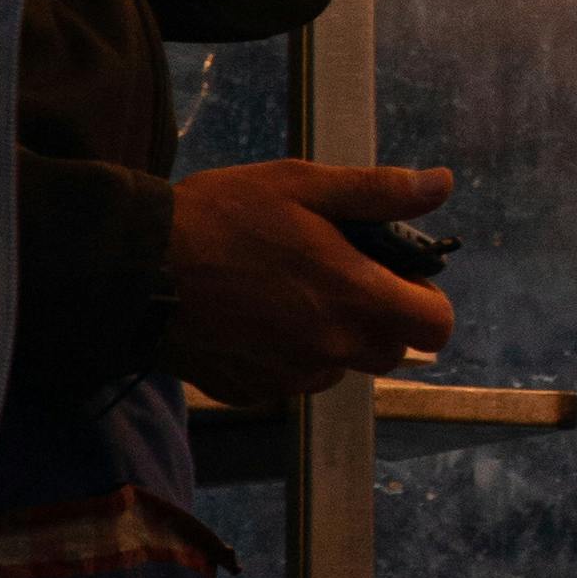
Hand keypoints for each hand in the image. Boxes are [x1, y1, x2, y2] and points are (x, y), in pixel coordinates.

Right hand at [172, 163, 454, 408]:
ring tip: (285, 289)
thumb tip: (441, 185)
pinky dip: (285, 354)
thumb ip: (379, 193)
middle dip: (379, 316)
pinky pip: (291, 379)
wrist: (135, 268)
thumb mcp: (304, 185)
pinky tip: (251, 316)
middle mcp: (331, 350)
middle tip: (337, 273)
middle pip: (391, 350)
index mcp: (355, 298)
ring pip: (340, 366)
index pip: (436, 327)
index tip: (396, 275)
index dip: (427, 300)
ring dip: (331, 336)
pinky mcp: (252, 391)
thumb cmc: (222, 217)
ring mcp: (290, 378)